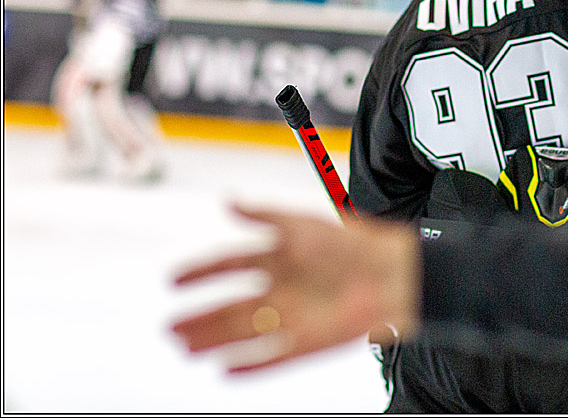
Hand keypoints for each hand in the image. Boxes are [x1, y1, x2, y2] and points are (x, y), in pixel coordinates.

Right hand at [170, 203, 419, 372]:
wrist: (392, 274)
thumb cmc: (352, 243)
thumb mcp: (305, 223)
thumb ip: (265, 215)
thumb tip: (228, 201)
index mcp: (279, 255)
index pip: (230, 263)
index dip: (201, 271)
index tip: (174, 280)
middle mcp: (282, 286)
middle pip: (230, 304)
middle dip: (200, 315)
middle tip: (170, 326)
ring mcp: (293, 315)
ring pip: (243, 332)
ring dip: (214, 339)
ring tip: (185, 346)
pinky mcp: (308, 340)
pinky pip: (272, 357)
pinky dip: (249, 365)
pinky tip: (225, 370)